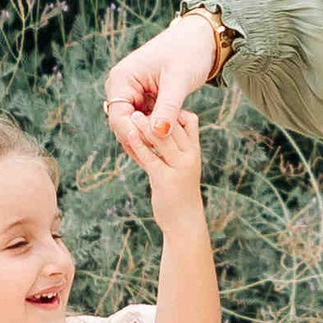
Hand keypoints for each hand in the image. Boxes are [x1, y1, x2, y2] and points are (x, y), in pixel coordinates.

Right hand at [105, 14, 215, 145]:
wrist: (199, 39)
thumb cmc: (189, 52)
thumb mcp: (179, 81)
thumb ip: (168, 107)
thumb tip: (159, 133)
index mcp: (122, 79)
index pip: (118, 118)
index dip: (134, 136)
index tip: (156, 147)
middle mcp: (121, 87)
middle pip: (124, 125)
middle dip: (142, 139)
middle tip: (165, 154)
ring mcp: (131, 93)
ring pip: (135, 126)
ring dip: (151, 136)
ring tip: (170, 148)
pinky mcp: (143, 99)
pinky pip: (145, 121)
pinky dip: (157, 130)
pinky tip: (172, 140)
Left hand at [117, 97, 205, 231]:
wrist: (185, 222)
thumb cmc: (180, 194)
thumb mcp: (181, 168)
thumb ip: (170, 151)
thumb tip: (157, 134)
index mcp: (194, 152)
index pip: (190, 121)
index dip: (174, 109)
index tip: (157, 101)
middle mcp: (189, 157)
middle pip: (175, 126)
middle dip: (158, 112)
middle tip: (141, 100)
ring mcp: (178, 168)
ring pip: (162, 139)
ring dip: (146, 125)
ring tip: (133, 114)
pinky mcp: (165, 179)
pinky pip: (150, 158)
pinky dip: (138, 145)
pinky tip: (129, 135)